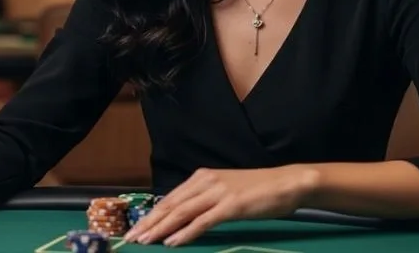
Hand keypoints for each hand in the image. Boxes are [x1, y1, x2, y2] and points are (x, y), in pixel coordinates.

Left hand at [124, 165, 318, 246]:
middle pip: (171, 205)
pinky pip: (203, 221)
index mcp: (202, 177)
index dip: (152, 214)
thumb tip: (184, 217)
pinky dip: (185, 232)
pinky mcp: (231, 205)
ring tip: (145, 241)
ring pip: (181, 212)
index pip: (170, 198)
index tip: (136, 228)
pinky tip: (172, 242)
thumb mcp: (225, 192)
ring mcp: (218, 193)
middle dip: (149, 223)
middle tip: (131, 238)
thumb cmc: (258, 191)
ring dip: (160, 229)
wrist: (287, 182)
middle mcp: (206, 181)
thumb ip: (205, 200)